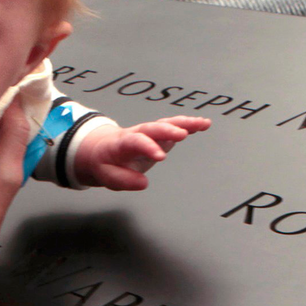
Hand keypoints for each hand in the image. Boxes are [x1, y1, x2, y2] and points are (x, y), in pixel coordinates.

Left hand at [75, 116, 210, 190]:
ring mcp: (150, 132)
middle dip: (168, 130)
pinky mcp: (159, 135)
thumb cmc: (105, 161)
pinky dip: (189, 124)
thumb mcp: (106, 175)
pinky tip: (203, 125)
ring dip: (184, 123)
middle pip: (153, 127)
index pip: (136, 141)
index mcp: (123, 142)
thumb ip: (123, 180)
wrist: (102, 148)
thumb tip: (143, 183)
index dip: (149, 147)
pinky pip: (174, 126)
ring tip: (202, 124)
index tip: (161, 157)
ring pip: (166, 123)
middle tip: (182, 134)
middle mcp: (138, 133)